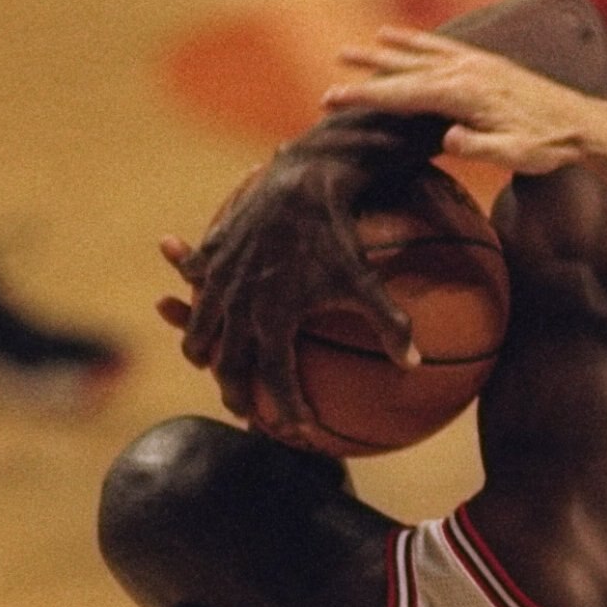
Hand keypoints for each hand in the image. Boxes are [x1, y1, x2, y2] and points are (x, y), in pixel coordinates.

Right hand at [160, 133, 421, 432]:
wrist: (303, 178)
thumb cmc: (338, 232)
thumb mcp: (365, 281)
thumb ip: (389, 325)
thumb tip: (413, 363)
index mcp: (272, 320)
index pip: (274, 379)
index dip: (285, 408)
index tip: (298, 428)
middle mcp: (239, 305)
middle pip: (226, 364)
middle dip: (233, 391)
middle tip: (244, 411)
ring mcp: (221, 278)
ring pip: (199, 327)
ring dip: (201, 348)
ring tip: (207, 360)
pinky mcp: (215, 251)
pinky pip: (197, 278)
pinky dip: (193, 291)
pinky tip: (203, 296)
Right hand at [326, 27, 601, 176]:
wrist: (581, 124)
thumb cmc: (546, 146)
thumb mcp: (515, 156)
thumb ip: (480, 148)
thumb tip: (447, 139)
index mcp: (465, 94)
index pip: (404, 94)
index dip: (366, 97)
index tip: (331, 100)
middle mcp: (465, 71)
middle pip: (404, 72)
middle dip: (364, 79)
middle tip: (327, 85)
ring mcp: (473, 63)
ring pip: (417, 54)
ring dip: (381, 53)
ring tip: (348, 50)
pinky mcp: (483, 62)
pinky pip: (439, 46)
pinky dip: (413, 40)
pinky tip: (394, 35)